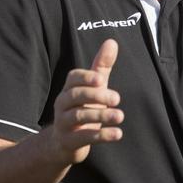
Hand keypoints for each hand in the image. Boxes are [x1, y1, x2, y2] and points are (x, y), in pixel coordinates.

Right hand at [50, 39, 123, 164]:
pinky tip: (118, 133)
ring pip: (79, 116)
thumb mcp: (94, 87)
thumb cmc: (83, 107)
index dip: (86, 78)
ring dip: (101, 115)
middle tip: (117, 98)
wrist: (65, 142)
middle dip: (97, 96)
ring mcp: (63, 123)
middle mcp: (62, 103)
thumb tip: (112, 41)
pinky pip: (84, 137)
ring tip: (120, 116)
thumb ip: (102, 66)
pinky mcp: (69, 141)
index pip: (73, 78)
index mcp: (69, 88)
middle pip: (76, 96)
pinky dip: (101, 135)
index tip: (101, 79)